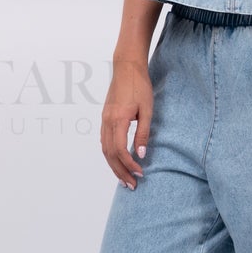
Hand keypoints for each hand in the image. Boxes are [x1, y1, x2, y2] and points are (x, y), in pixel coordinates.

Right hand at [101, 59, 152, 187]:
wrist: (126, 67)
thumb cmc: (140, 86)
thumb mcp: (147, 110)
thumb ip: (143, 133)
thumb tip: (141, 155)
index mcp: (118, 120)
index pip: (120, 151)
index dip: (129, 165)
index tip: (140, 174)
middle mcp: (107, 122)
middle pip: (110, 154)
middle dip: (120, 172)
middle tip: (131, 185)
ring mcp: (104, 120)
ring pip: (105, 150)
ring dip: (114, 166)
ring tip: (124, 179)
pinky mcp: (105, 118)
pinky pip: (104, 142)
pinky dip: (110, 155)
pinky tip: (117, 161)